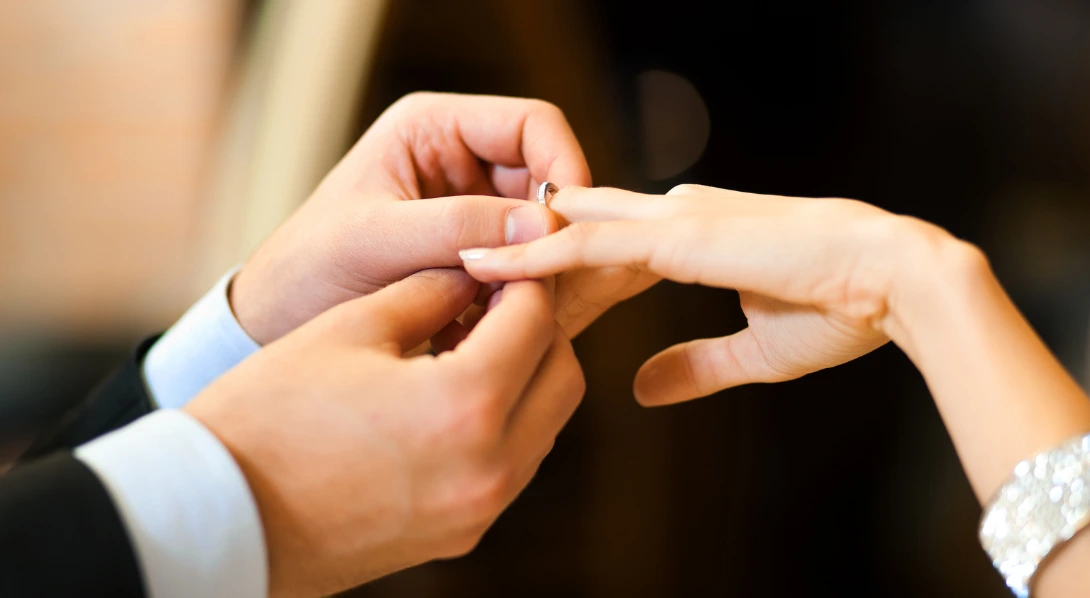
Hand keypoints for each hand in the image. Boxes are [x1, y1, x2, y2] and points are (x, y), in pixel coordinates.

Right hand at [185, 269, 584, 596]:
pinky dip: (506, 421)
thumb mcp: (351, 328)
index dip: (525, 278)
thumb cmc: (268, 415)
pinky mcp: (461, 534)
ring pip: (546, 423)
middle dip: (538, 327)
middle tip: (495, 299)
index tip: (505, 259)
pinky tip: (457, 394)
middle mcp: (489, 466)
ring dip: (527, 375)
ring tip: (474, 343)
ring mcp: (479, 509)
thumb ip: (429, 292)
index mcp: (464, 403)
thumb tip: (475, 274)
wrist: (217, 514)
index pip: (535, 319)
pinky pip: (514, 463)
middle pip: (562, 374)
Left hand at [230, 92, 590, 344]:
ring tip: (523, 313)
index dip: (564, 165)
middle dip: (554, 229)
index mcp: (433, 129)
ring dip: (540, 268)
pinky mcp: (474, 257)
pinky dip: (522, 296)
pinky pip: (524, 267)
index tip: (570, 223)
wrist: (275, 325)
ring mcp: (469, 210)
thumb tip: (543, 224)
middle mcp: (459, 162)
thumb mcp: (376, 241)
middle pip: (546, 180)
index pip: (531, 125)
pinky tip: (502, 328)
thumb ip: (456, 227)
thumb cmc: (306, 271)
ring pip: (541, 229)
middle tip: (556, 280)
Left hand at [462, 184, 967, 404]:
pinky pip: (594, 242)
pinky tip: (494, 265)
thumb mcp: (751, 352)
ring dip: (515, 248)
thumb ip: (692, 365)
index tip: (509, 301)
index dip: (556, 273)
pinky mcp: (683, 234)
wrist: (894, 282)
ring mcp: (676, 221)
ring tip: (450, 262)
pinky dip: (542, 254)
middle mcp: (675, 219)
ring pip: (571, 230)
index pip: (604, 252)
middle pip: (577, 233)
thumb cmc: (840, 309)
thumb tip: (642, 388)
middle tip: (462, 278)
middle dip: (525, 255)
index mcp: (690, 240)